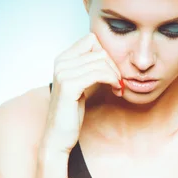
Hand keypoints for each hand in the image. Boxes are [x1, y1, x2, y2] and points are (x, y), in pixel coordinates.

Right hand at [41, 32, 122, 156]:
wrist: (58, 137)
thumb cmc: (71, 113)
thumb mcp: (82, 85)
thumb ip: (90, 69)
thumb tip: (110, 58)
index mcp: (63, 59)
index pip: (92, 40)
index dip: (106, 54)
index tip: (112, 72)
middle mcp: (60, 62)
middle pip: (99, 50)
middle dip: (114, 66)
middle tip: (119, 83)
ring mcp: (63, 73)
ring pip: (101, 62)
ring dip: (115, 75)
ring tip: (117, 89)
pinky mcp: (69, 86)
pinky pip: (98, 73)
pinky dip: (112, 80)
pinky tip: (116, 91)